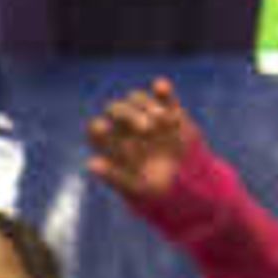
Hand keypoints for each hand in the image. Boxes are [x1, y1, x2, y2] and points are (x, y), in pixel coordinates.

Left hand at [83, 78, 198, 203]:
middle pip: (117, 109)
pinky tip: (161, 88)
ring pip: (137, 99)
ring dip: (146, 105)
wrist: (186, 184)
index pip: (97, 128)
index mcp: (110, 143)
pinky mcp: (168, 108)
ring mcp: (145, 114)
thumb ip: (113, 176)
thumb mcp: (134, 188)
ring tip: (161, 120)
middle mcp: (124, 125)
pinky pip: (163, 94)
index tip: (108, 132)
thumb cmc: (153, 190)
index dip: (100, 129)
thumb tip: (91, 164)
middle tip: (146, 129)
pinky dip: (162, 89)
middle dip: (128, 115)